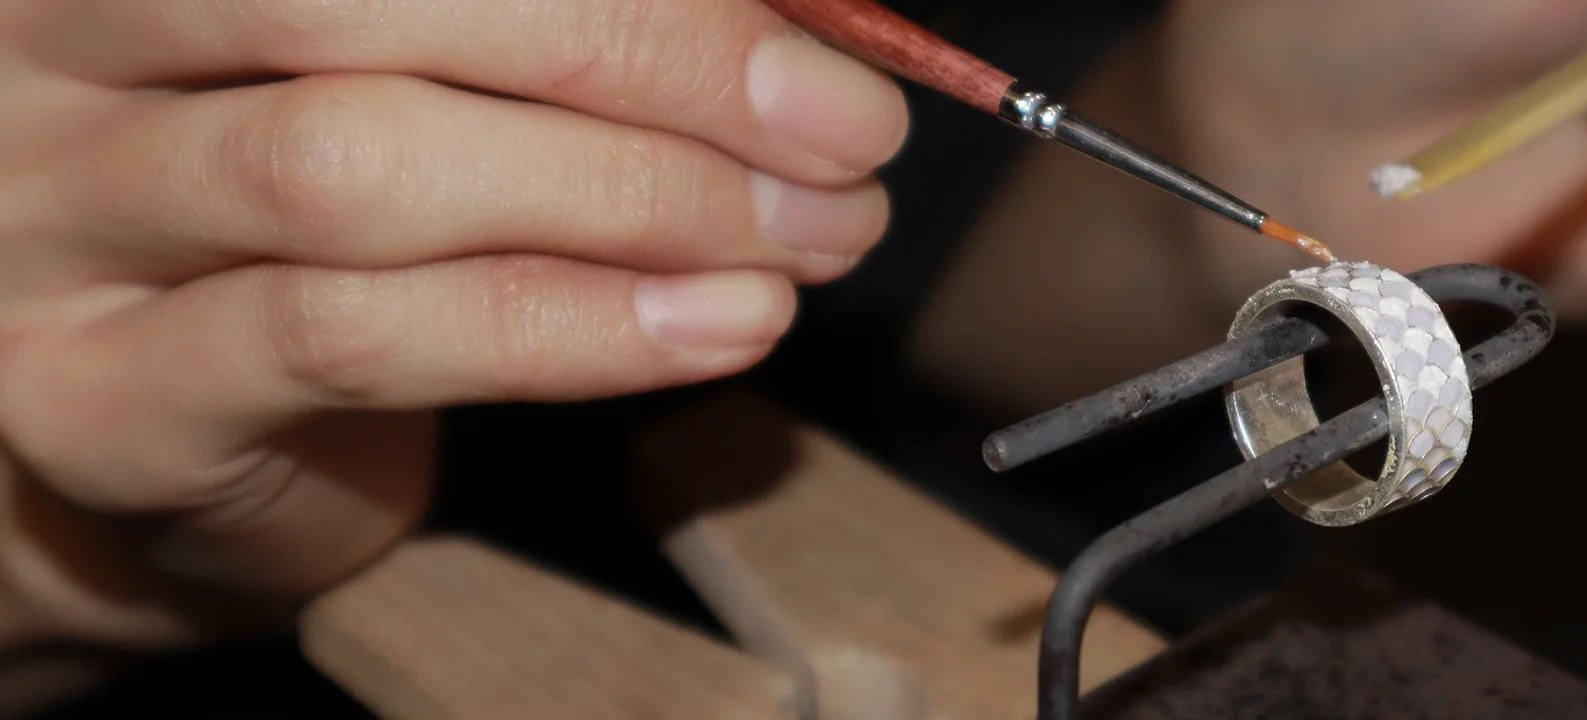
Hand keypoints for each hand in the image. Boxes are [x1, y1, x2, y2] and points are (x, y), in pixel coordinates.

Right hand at [0, 0, 902, 679]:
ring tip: (805, 241)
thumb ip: (590, 28)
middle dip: (647, 54)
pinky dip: (570, 329)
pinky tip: (718, 326)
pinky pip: (350, 338)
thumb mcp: (458, 77)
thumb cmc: (354, 221)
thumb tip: (811, 18)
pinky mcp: (97, 394)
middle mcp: (64, 41)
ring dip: (631, 200)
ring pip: (354, 164)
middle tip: (843, 135)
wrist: (173, 441)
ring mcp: (56, 217)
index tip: (826, 33)